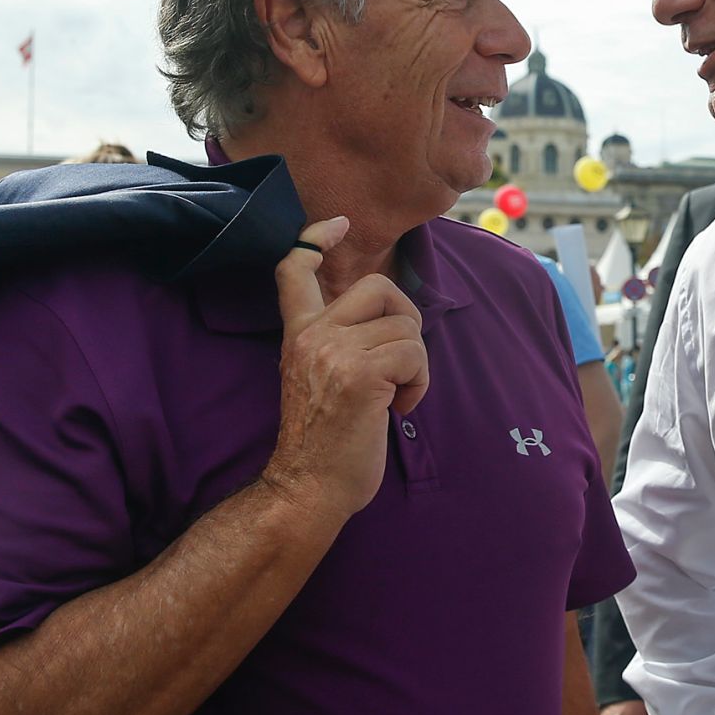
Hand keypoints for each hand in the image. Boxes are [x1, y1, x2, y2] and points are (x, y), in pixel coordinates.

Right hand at [262, 217, 428, 521]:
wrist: (307, 489)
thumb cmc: (325, 443)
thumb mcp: (320, 378)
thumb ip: (339, 342)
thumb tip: (388, 318)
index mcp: (298, 334)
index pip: (294, 269)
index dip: (315, 239)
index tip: (337, 224)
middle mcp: (312, 335)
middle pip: (379, 287)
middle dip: (406, 319)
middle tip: (401, 363)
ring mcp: (334, 351)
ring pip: (406, 326)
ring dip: (416, 364)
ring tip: (396, 398)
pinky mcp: (360, 374)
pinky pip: (414, 354)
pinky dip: (419, 382)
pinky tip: (399, 410)